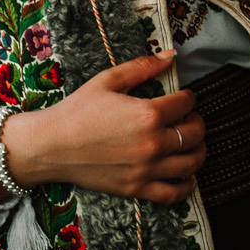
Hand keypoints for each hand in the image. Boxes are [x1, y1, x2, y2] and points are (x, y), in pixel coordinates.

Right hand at [1, 51, 205, 202]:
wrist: (51, 146)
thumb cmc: (76, 111)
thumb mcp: (107, 80)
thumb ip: (142, 67)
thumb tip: (171, 55)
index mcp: (148, 114)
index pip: (186, 103)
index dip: (188, 97)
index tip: (184, 98)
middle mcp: (153, 143)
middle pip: (194, 134)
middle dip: (197, 123)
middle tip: (190, 120)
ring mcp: (146, 169)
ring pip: (191, 164)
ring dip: (199, 152)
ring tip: (193, 145)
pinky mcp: (137, 188)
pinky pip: (174, 193)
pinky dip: (187, 186)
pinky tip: (187, 176)